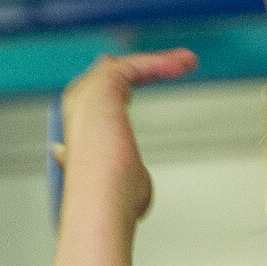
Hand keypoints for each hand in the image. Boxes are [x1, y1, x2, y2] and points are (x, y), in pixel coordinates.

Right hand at [54, 49, 197, 227]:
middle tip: (171, 65)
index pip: (99, 100)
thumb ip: (129, 169)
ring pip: (122, 67)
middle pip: (109, 76)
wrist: (102, 203)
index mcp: (80, 132)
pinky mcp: (101, 88)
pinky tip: (180, 65)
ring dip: (157, 61)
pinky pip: (131, 66)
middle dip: (142, 67)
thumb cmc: (114, 203)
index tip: (143, 84)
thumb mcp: (129, 182)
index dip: (123, 90)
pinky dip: (157, 63)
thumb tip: (129, 172)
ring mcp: (86, 97)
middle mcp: (79, 111)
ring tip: (187, 61)